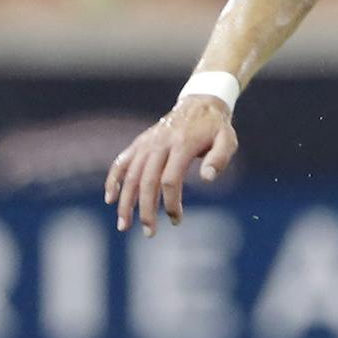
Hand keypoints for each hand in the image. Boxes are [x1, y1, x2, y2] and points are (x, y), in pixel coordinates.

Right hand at [104, 94, 237, 234]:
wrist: (199, 104)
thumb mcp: (227, 139)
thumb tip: (208, 179)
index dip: (171, 203)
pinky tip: (109, 199)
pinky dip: (113, 180)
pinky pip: (121, 162)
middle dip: (145, 210)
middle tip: (149, 232)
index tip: (176, 220)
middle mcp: (159, 145)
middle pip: (147, 181)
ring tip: (124, 225)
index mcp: (181, 145)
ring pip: (131, 176)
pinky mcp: (139, 144)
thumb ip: (220, 158)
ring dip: (125, 202)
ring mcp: (146, 144)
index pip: (170, 180)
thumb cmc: (216, 128)